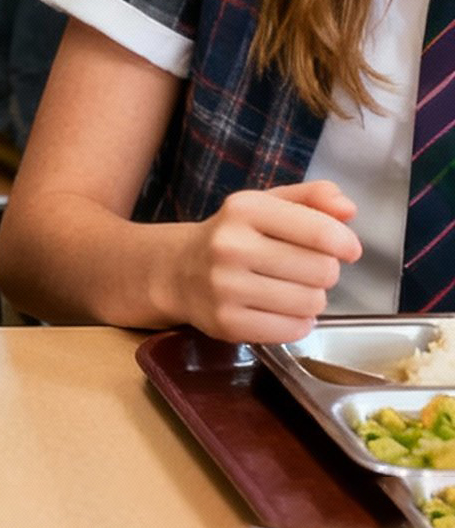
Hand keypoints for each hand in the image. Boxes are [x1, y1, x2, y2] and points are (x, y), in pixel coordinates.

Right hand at [165, 181, 361, 342]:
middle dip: (323, 271)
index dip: (344, 243)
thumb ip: (312, 198)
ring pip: (312, 302)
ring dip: (310, 298)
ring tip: (288, 288)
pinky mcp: (227, 322)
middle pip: (323, 270)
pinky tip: (278, 309)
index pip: (320, 232)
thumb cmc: (234, 235)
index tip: (346, 248)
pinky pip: (293, 329)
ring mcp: (225, 286)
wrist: (179, 270)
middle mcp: (230, 245)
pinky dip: (296, 323)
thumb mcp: (267, 204)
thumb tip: (348, 208)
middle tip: (302, 268)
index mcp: (244, 209)